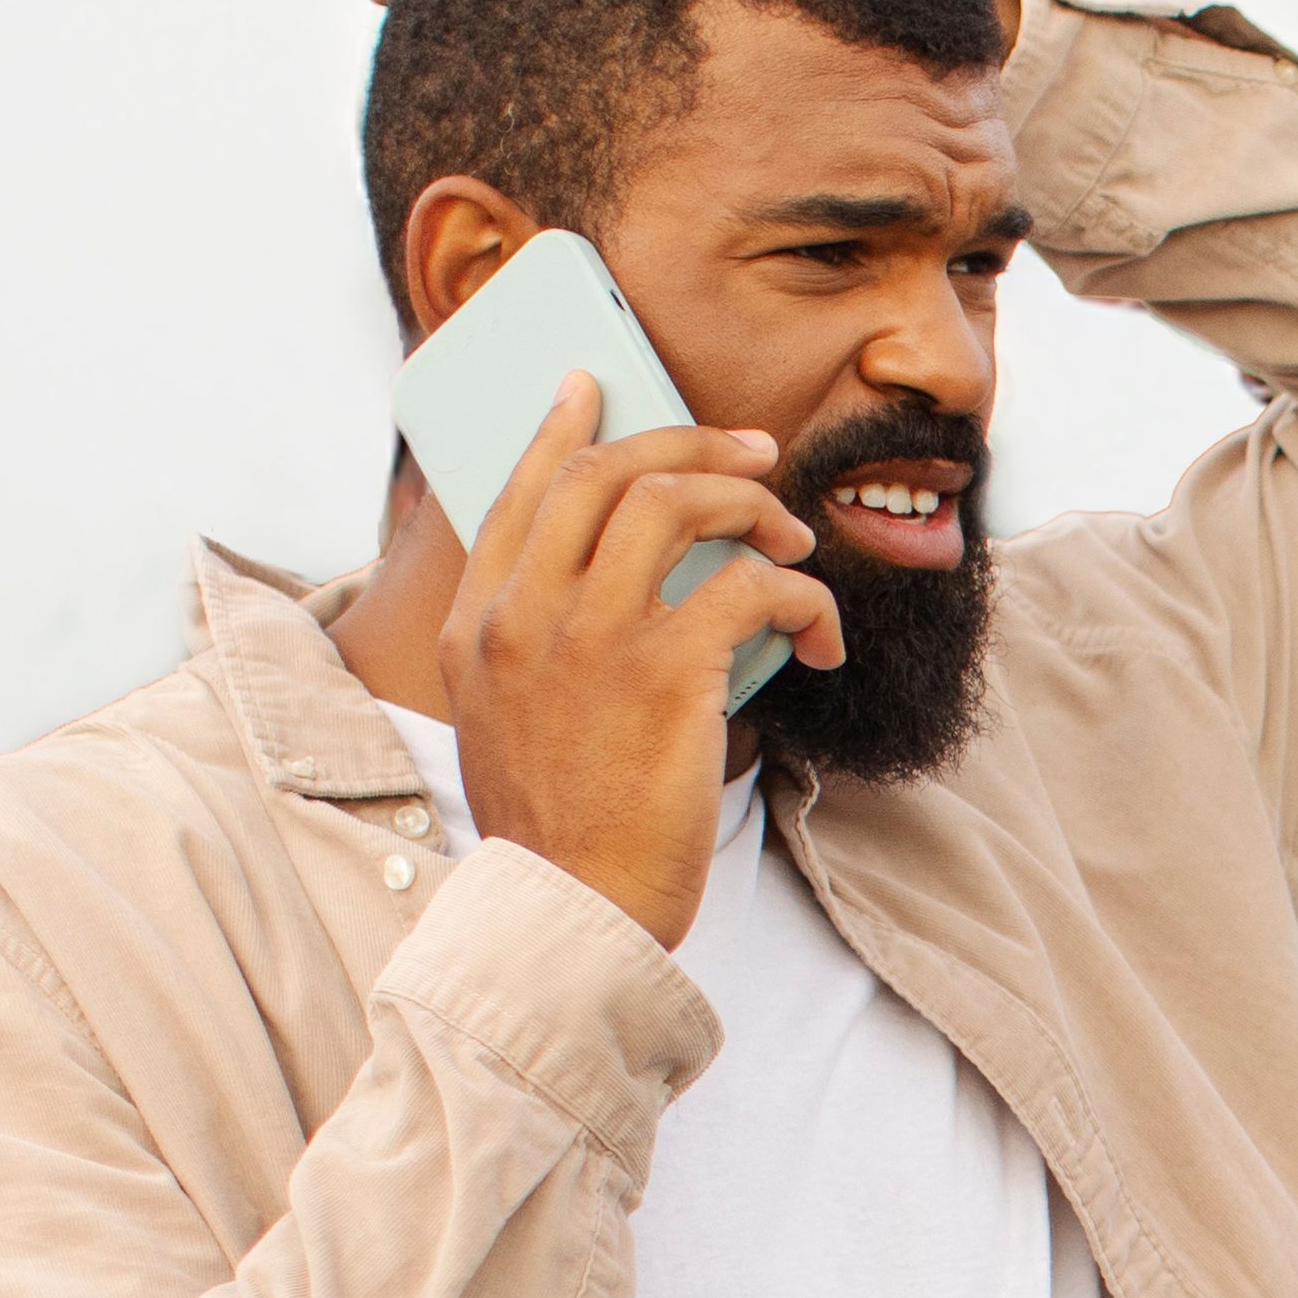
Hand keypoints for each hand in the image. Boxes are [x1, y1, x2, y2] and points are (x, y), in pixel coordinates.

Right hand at [435, 370, 837, 943]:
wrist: (572, 910)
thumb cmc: (561, 829)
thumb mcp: (505, 721)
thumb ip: (533, 646)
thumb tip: (600, 587)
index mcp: (477, 623)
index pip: (520, 491)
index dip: (565, 430)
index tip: (597, 386)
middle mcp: (522, 613)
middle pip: (607, 473)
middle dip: (691, 442)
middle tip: (755, 454)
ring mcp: (590, 636)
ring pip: (678, 503)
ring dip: (753, 506)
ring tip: (793, 541)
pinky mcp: (665, 671)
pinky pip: (751, 585)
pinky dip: (802, 596)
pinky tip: (821, 635)